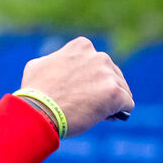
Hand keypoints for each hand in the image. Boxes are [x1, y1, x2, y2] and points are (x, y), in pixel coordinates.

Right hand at [19, 38, 133, 136]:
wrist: (39, 112)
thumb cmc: (35, 93)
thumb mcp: (39, 65)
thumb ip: (55, 60)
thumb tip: (59, 63)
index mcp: (82, 46)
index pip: (95, 62)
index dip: (91, 78)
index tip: (84, 90)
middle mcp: (98, 56)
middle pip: (111, 74)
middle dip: (103, 88)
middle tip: (91, 104)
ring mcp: (108, 75)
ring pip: (121, 88)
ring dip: (112, 100)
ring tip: (98, 113)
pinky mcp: (115, 94)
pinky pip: (127, 103)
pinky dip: (120, 111)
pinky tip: (110, 116)